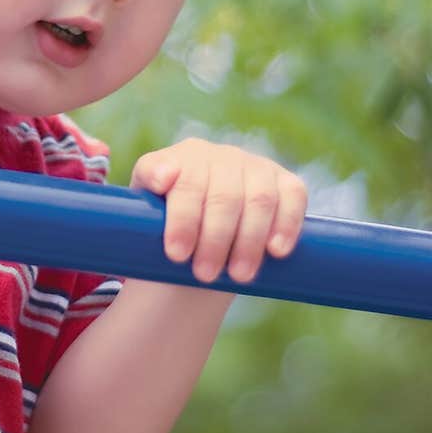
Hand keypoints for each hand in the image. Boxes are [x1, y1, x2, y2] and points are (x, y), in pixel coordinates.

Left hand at [130, 138, 306, 284]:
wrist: (201, 234)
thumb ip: (139, 199)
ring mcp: (254, 166)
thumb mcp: (142, 216)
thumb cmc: (164, 227)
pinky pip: (293, 196)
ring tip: (239, 276)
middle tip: (204, 275)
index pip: (185, 182)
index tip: (176, 254)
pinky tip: (277, 250)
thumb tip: (162, 178)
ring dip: (250, 240)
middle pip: (223, 195)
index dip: (183, 219)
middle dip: (215, 239)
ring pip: (258, 198)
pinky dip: (287, 223)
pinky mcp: (285, 182)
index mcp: (181, 158)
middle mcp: (219, 156)